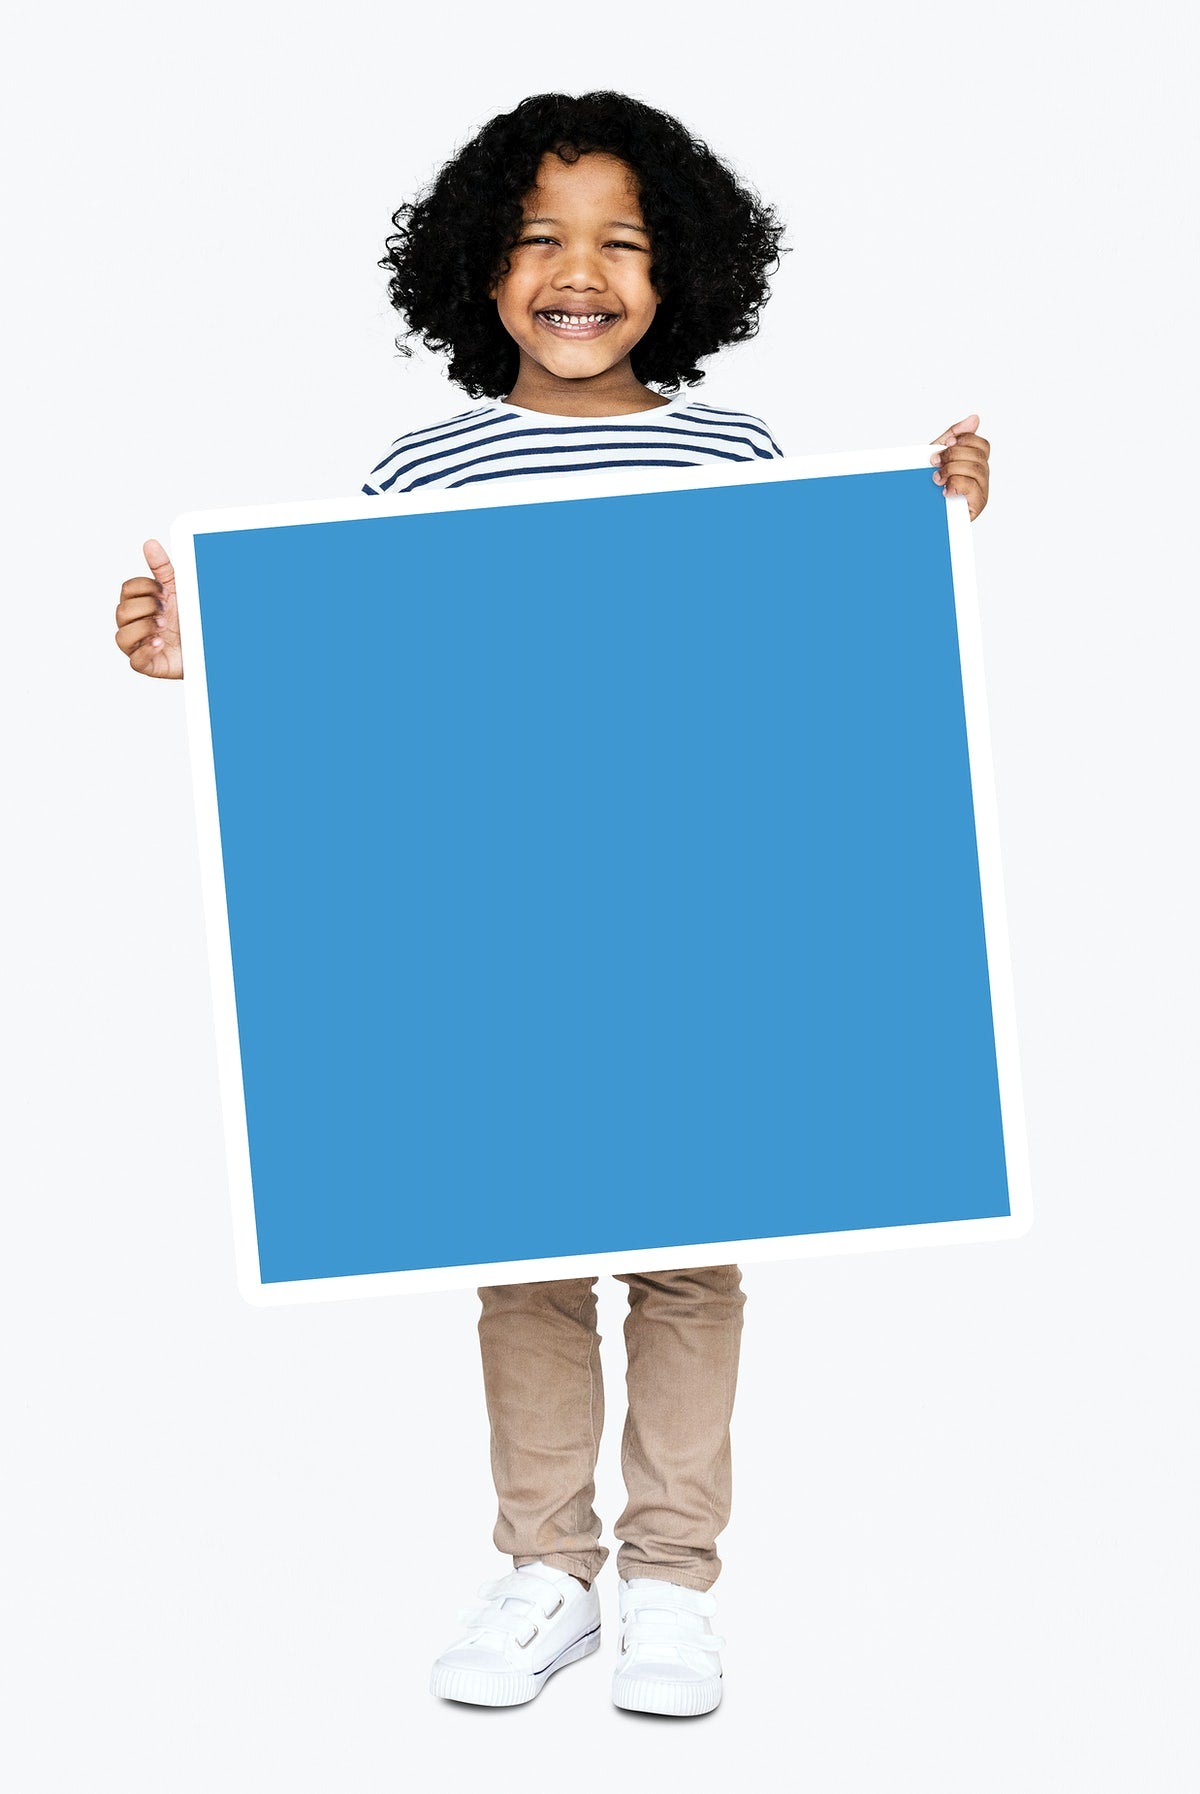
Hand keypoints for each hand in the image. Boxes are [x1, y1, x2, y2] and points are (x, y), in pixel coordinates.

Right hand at [114, 540, 183, 677]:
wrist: (209, 644)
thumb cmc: (190, 617)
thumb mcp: (179, 590)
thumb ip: (163, 569)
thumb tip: (149, 543)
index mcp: (140, 603)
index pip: (127, 590)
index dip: (144, 588)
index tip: (166, 591)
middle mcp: (135, 624)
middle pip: (121, 612)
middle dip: (145, 607)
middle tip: (166, 609)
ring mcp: (140, 646)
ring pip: (122, 637)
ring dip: (143, 628)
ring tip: (164, 625)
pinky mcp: (148, 665)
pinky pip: (135, 661)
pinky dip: (145, 651)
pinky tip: (159, 643)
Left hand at [930, 415, 989, 520]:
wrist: (915, 514)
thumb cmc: (928, 485)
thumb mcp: (938, 456)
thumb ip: (954, 436)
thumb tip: (975, 418)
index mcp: (975, 464)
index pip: (982, 445)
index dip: (965, 440)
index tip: (946, 443)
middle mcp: (982, 478)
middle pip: (978, 456)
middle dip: (953, 455)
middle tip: (934, 462)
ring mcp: (981, 493)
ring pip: (976, 469)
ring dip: (952, 470)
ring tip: (936, 478)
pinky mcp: (976, 507)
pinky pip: (972, 487)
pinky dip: (956, 485)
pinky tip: (945, 491)